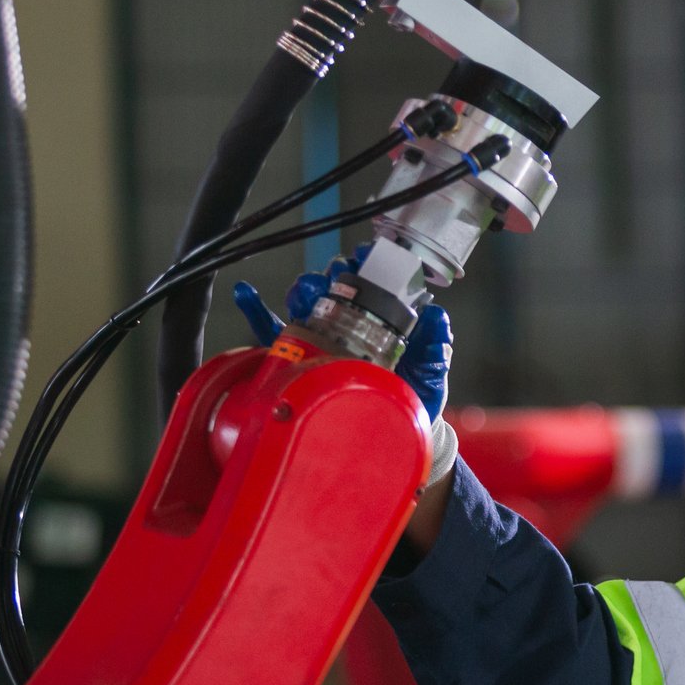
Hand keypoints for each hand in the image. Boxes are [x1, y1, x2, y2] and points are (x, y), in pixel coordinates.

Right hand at [234, 249, 457, 487]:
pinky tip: (247, 294)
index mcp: (385, 318)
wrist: (397, 430)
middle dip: (334, 274)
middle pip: (337, 285)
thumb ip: (434, 345)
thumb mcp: (430, 370)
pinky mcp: (303, 357)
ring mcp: (325, 337)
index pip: (373, 280)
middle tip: (336, 276)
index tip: (366, 254)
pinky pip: (275, 332)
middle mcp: (353, 321)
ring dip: (303, 289)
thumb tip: (437, 317)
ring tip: (306, 291)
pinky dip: (257, 311)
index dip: (369, 262)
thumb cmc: (416, 395)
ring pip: (306, 302)